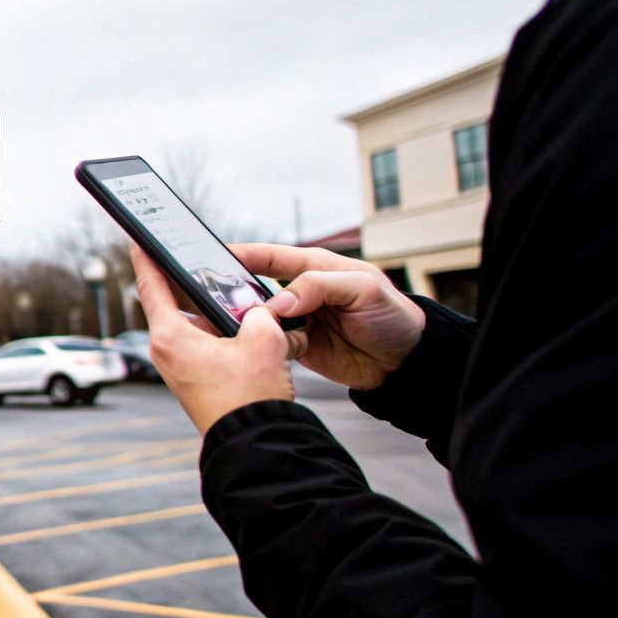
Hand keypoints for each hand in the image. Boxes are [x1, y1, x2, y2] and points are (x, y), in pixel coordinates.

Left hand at [131, 245, 296, 433]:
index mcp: (170, 336)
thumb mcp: (264, 340)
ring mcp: (177, 367)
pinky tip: (251, 337)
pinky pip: (204, 346)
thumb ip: (258, 312)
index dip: (145, 257)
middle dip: (202, 290)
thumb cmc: (250, 397)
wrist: (254, 443)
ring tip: (250, 313)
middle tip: (220, 274)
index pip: (151, 285)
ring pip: (197, 326)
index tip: (137, 237)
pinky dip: (224, 337)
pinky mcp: (192, 380)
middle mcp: (166, 351)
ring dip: (221, 318)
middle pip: (178, 304)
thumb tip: (256, 309)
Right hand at [229, 243, 423, 391]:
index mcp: (315, 267)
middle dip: (232, 291)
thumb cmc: (393, 316)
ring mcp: (299, 320)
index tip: (211, 257)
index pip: (270, 256)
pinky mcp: (299, 345)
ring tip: (224, 324)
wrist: (407, 363)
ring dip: (244, 321)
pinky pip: (270, 342)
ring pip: (259, 317)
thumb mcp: (364, 289)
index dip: (241, 255)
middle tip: (209, 297)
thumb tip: (279, 303)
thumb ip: (320, 287)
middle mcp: (302, 292)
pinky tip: (250, 346)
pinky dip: (259, 344)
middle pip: (256, 287)